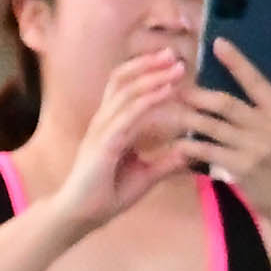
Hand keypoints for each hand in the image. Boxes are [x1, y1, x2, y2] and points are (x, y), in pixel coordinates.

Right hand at [48, 47, 200, 224]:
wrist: (81, 216)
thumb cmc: (107, 194)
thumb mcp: (146, 175)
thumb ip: (166, 161)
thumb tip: (189, 152)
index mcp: (112, 125)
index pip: (126, 88)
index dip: (146, 72)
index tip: (172, 63)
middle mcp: (104, 121)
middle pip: (124, 81)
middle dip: (150, 65)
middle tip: (176, 54)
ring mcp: (102, 130)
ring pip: (127, 93)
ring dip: (153, 77)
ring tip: (176, 67)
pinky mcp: (104, 144)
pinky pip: (128, 116)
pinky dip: (148, 100)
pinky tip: (166, 91)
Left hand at [178, 40, 270, 224]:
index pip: (257, 81)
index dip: (236, 61)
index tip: (217, 42)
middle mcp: (270, 129)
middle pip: (225, 103)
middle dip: (197, 93)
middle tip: (176, 86)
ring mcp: (254, 149)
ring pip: (211, 126)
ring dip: (187, 117)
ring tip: (170, 110)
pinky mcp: (240, 169)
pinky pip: (207, 151)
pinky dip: (189, 145)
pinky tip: (177, 141)